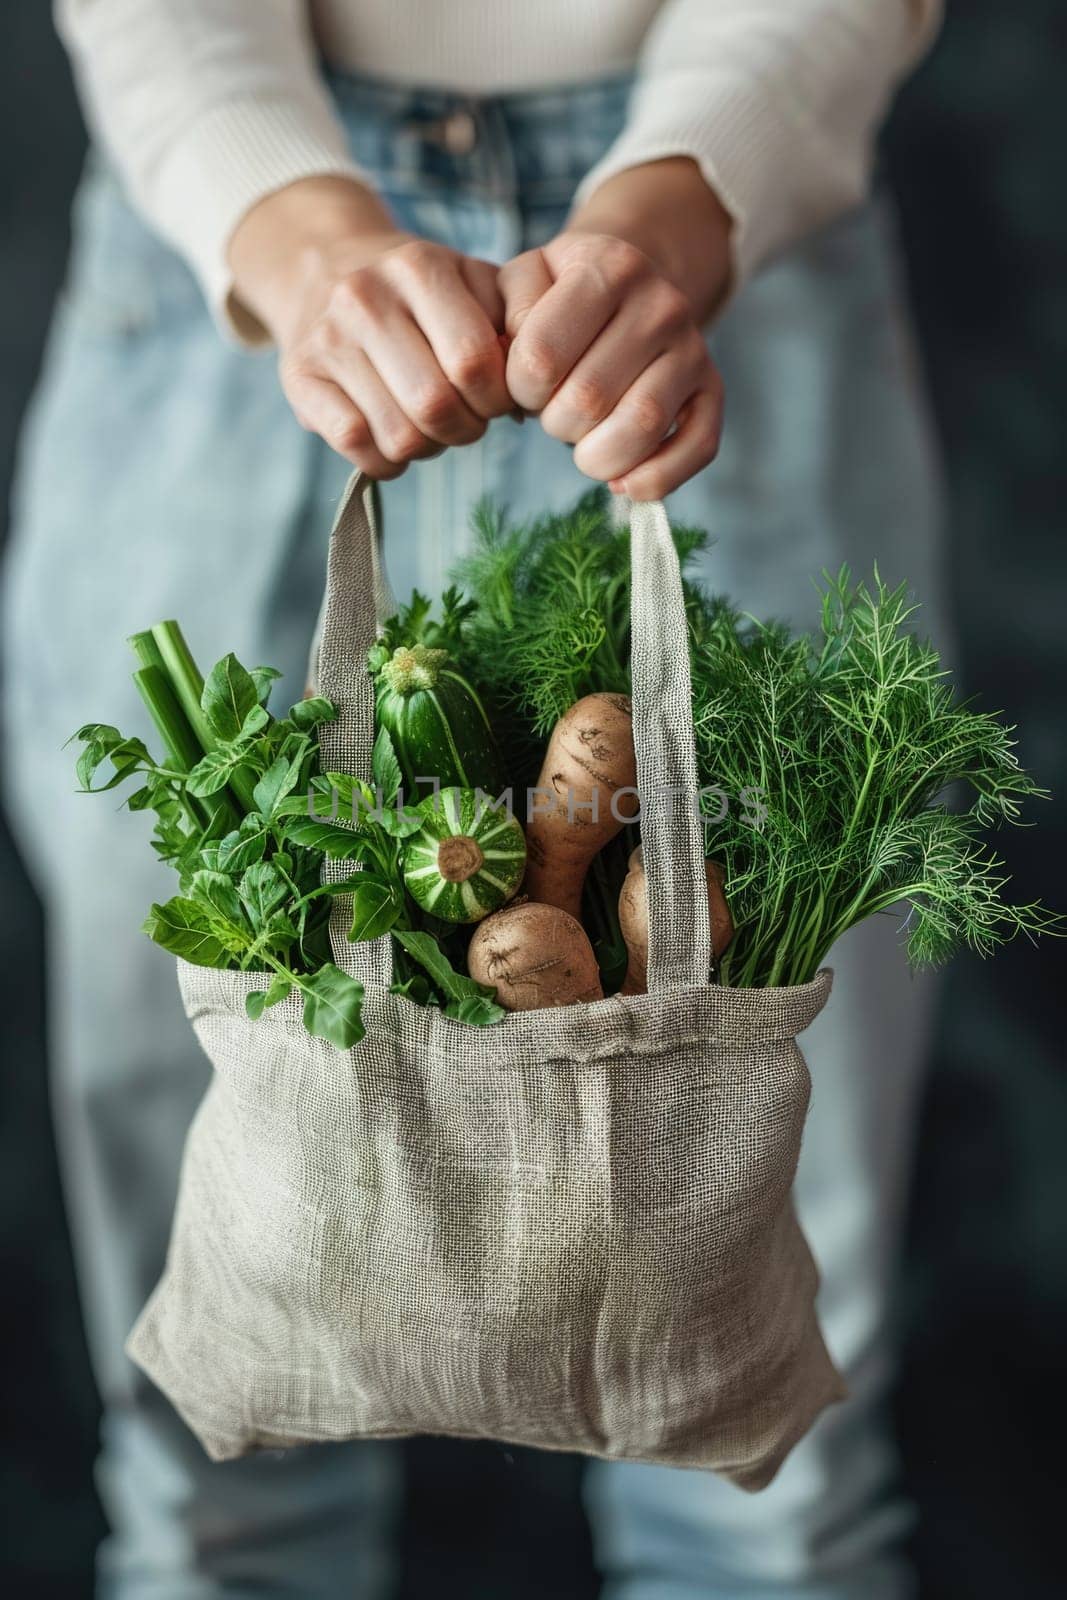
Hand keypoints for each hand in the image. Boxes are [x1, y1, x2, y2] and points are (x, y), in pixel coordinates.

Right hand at [228, 177, 512, 478]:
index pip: (475, 362)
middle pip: (436, 405)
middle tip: (466, 420)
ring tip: (430, 427)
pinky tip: (393, 442)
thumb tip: (527, 395)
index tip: (496, 400)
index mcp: (419, 268)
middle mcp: (365, 297)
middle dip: (465, 429)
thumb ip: (513, 325)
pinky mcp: (298, 377)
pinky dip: (385, 461)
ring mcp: (326, 339)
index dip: (497, 399)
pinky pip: (355, 445)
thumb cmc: (420, 292)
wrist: (326, 266)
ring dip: (427, 448)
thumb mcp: (472, 283)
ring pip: (398, 435)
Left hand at [499, 158, 733, 499]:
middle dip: (555, 423)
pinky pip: (696, 448)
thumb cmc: (562, 298)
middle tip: (555, 412)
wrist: (628, 289)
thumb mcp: (525, 283)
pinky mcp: (713, 388)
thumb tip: (517, 372)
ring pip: (639, 428)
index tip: (526, 386)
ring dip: (596, 456)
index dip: (519, 390)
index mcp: (607, 267)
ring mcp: (694, 347)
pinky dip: (652, 479)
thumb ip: (508, 316)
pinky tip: (622, 480)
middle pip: (587, 401)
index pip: (541, 358)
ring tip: (584, 443)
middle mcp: (661, 303)